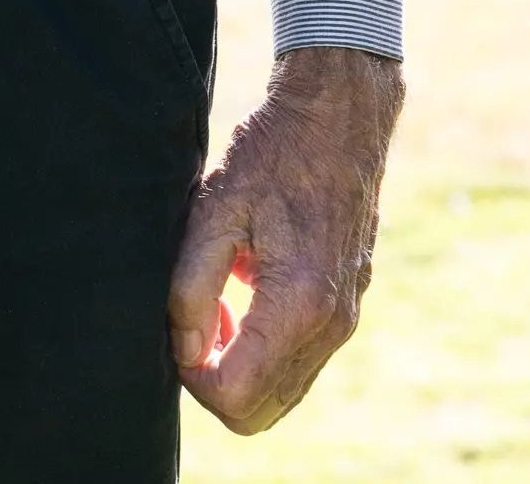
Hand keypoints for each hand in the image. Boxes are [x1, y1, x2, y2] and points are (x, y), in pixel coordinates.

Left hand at [168, 47, 402, 433]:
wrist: (341, 115)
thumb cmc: (273, 154)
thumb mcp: (215, 210)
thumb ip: (191, 288)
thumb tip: (183, 349)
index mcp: (297, 303)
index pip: (235, 397)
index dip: (192, 379)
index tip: (180, 332)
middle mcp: (330, 323)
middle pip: (260, 413)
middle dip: (215, 383)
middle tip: (196, 324)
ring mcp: (346, 318)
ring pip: (284, 395)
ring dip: (242, 369)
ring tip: (220, 307)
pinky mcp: (349, 306)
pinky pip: (303, 365)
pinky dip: (267, 353)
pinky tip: (247, 296)